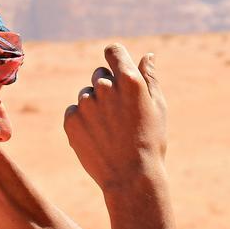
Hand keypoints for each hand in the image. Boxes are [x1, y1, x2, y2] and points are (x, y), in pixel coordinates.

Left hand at [63, 44, 165, 190]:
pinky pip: (74, 111)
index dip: (114, 57)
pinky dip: (82, 121)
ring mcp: (86, 104)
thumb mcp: (158, 107)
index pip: (113, 51)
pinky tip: (97, 137)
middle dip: (107, 88)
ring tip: (110, 130)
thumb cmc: (151, 142)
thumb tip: (147, 56)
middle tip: (120, 115)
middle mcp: (105, 88)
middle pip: (99, 75)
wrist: (131, 177)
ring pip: (86, 94)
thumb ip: (150, 78)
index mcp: (129, 80)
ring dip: (95, 106)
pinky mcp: (71, 120)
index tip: (115, 67)